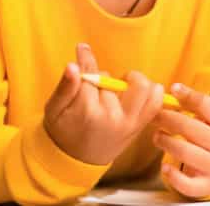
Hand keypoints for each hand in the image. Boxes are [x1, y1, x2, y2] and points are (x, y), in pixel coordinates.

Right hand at [44, 43, 163, 165]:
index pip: (92, 74)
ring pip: (144, 87)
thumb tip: (74, 61)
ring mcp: (129, 123)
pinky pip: (155, 102)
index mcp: (88, 112)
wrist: (76, 161)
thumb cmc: (63, 131)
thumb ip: (66, 85)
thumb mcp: (54, 109)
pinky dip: (152, 91)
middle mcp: (112, 117)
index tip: (83, 48)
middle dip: (104, 78)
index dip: (86, 60)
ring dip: (132, 81)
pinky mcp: (139, 126)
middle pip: (115, 80)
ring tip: (119, 87)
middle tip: (97, 87)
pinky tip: (135, 91)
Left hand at [153, 59, 209, 198]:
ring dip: (164, 141)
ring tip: (156, 134)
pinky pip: (186, 183)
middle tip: (156, 114)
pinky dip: (172, 175)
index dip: (187, 95)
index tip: (173, 89)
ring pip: (183, 151)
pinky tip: (164, 167)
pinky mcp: (204, 186)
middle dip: (168, 118)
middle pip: (191, 127)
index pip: (206, 105)